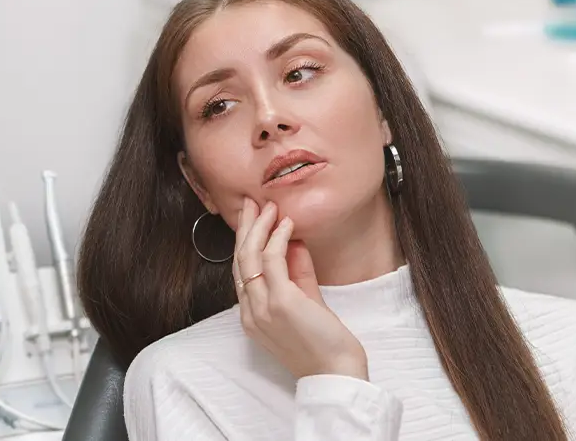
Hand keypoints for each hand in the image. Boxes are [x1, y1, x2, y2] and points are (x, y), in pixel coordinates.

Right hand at [233, 197, 368, 380]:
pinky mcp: (281, 303)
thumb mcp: (306, 302)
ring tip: (268, 207)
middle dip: (245, 227)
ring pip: (250, 256)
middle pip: (239, 260)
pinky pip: (272, 261)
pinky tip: (286, 223)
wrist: (336, 373)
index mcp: (252, 315)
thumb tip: (293, 243)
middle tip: (251, 203)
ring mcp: (263, 307)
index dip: (245, 241)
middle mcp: (251, 311)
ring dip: (259, 227)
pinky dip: (277, 238)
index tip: (252, 218)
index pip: (241, 271)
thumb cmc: (323, 344)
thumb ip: (298, 274)